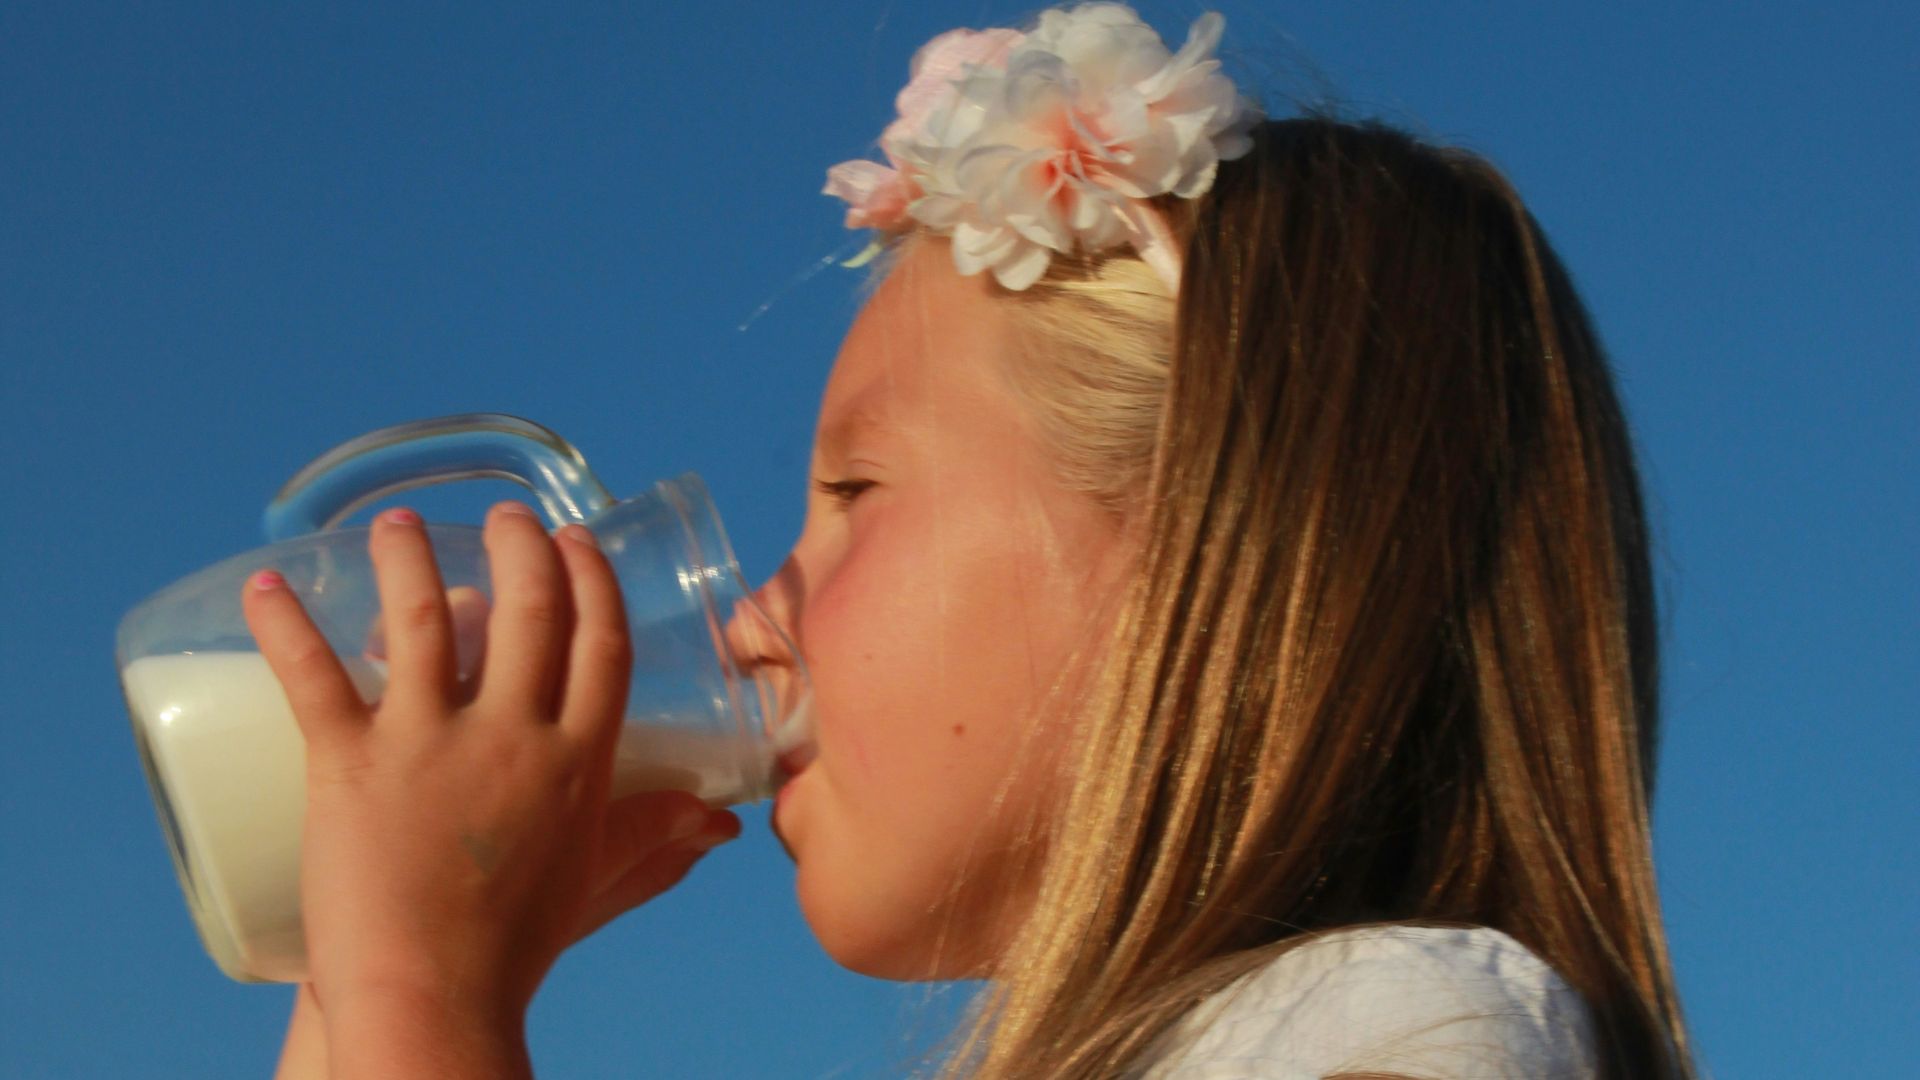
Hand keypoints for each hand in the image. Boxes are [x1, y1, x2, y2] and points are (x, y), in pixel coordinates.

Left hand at [243, 502, 738, 1028]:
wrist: (432, 997)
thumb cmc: (514, 946)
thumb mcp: (595, 878)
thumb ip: (653, 838)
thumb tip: (720, 824)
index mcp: (578, 759)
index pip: (600, 643)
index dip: (592, 581)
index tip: (578, 541)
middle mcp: (514, 735)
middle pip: (528, 609)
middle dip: (520, 546)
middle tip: (503, 516)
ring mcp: (430, 743)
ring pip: (423, 619)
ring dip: (407, 559)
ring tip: (394, 523)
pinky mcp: (352, 763)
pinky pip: (314, 678)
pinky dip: (284, 628)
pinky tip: (264, 586)